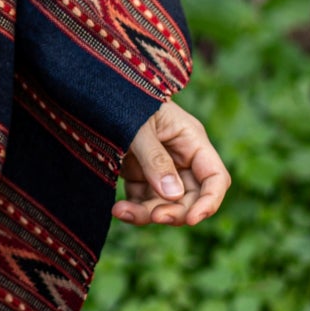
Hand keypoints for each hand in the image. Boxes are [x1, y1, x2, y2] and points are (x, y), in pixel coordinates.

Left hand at [112, 99, 229, 226]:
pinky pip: (143, 201)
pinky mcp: (139, 175)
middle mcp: (180, 157)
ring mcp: (159, 168)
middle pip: (191, 198)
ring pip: (165, 204)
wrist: (94, 91)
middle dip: (175, 212)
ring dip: (148, 214)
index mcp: (191, 140)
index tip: (192, 219)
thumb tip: (173, 195)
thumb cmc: (122, 101)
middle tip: (155, 217)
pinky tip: (118, 209)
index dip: (209, 202)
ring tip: (122, 211)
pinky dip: (133, 209)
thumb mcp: (138, 127)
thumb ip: (155, 158)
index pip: (214, 178)